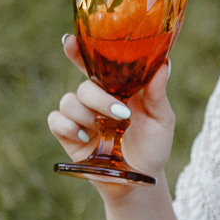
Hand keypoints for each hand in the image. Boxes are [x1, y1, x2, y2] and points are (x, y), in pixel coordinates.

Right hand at [47, 35, 175, 194]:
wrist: (141, 179)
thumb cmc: (153, 146)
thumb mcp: (161, 119)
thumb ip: (158, 93)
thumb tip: (164, 64)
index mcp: (117, 89)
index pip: (95, 65)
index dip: (80, 51)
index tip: (70, 41)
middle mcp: (96, 100)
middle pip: (84, 85)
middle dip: (99, 98)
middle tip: (120, 114)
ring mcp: (81, 117)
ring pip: (68, 101)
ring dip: (87, 115)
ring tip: (106, 130)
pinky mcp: (69, 136)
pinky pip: (56, 120)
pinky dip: (68, 126)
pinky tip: (86, 137)